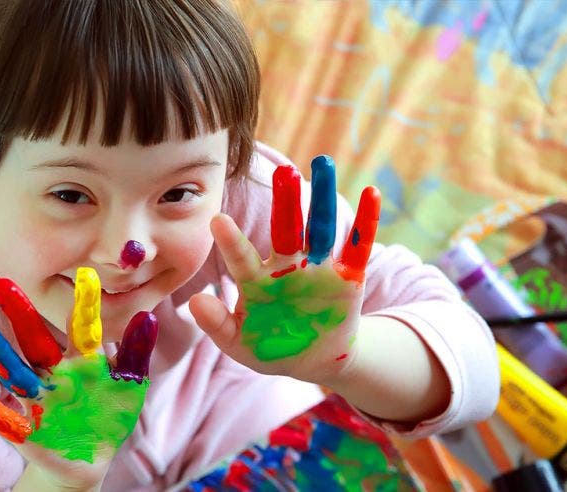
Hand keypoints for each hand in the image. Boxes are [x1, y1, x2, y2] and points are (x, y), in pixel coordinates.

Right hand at [0, 267, 158, 487]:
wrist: (90, 458)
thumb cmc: (108, 414)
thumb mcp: (129, 384)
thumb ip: (136, 353)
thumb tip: (147, 316)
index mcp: (81, 360)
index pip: (81, 327)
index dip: (84, 303)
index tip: (85, 273)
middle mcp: (55, 373)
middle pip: (35, 340)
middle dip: (20, 314)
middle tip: (1, 283)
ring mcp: (40, 400)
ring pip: (17, 373)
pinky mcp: (28, 432)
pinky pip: (9, 423)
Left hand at [189, 155, 380, 384]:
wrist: (313, 361)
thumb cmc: (270, 348)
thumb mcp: (240, 344)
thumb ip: (217, 325)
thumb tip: (195, 302)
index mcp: (257, 280)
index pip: (242, 258)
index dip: (231, 242)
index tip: (216, 220)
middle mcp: (287, 266)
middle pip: (285, 228)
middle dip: (285, 201)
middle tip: (282, 172)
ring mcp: (318, 268)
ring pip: (320, 227)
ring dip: (322, 198)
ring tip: (322, 163)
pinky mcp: (348, 276)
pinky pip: (358, 245)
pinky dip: (367, 221)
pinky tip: (372, 193)